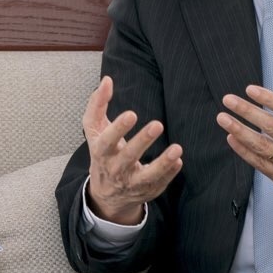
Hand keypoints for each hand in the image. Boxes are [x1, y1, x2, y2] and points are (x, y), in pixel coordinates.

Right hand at [82, 76, 182, 224]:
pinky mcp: (146, 190)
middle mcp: (115, 169)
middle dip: (142, 141)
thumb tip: (107, 80)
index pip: (107, 141)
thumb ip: (98, 104)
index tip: (131, 114)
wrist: (106, 192)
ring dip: (162, 163)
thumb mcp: (94, 129)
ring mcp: (131, 183)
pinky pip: (159, 183)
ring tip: (177, 149)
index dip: (118, 128)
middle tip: (158, 124)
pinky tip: (179, 160)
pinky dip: (169, 173)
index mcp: (101, 152)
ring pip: (147, 176)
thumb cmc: (102, 151)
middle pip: (128, 157)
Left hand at [215, 52, 272, 200]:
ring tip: (223, 118)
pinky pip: (259, 163)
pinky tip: (231, 137)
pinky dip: (243, 151)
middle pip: (271, 127)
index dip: (269, 99)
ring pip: (262, 147)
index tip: (250, 89)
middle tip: (228, 100)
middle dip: (247, 112)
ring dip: (239, 131)